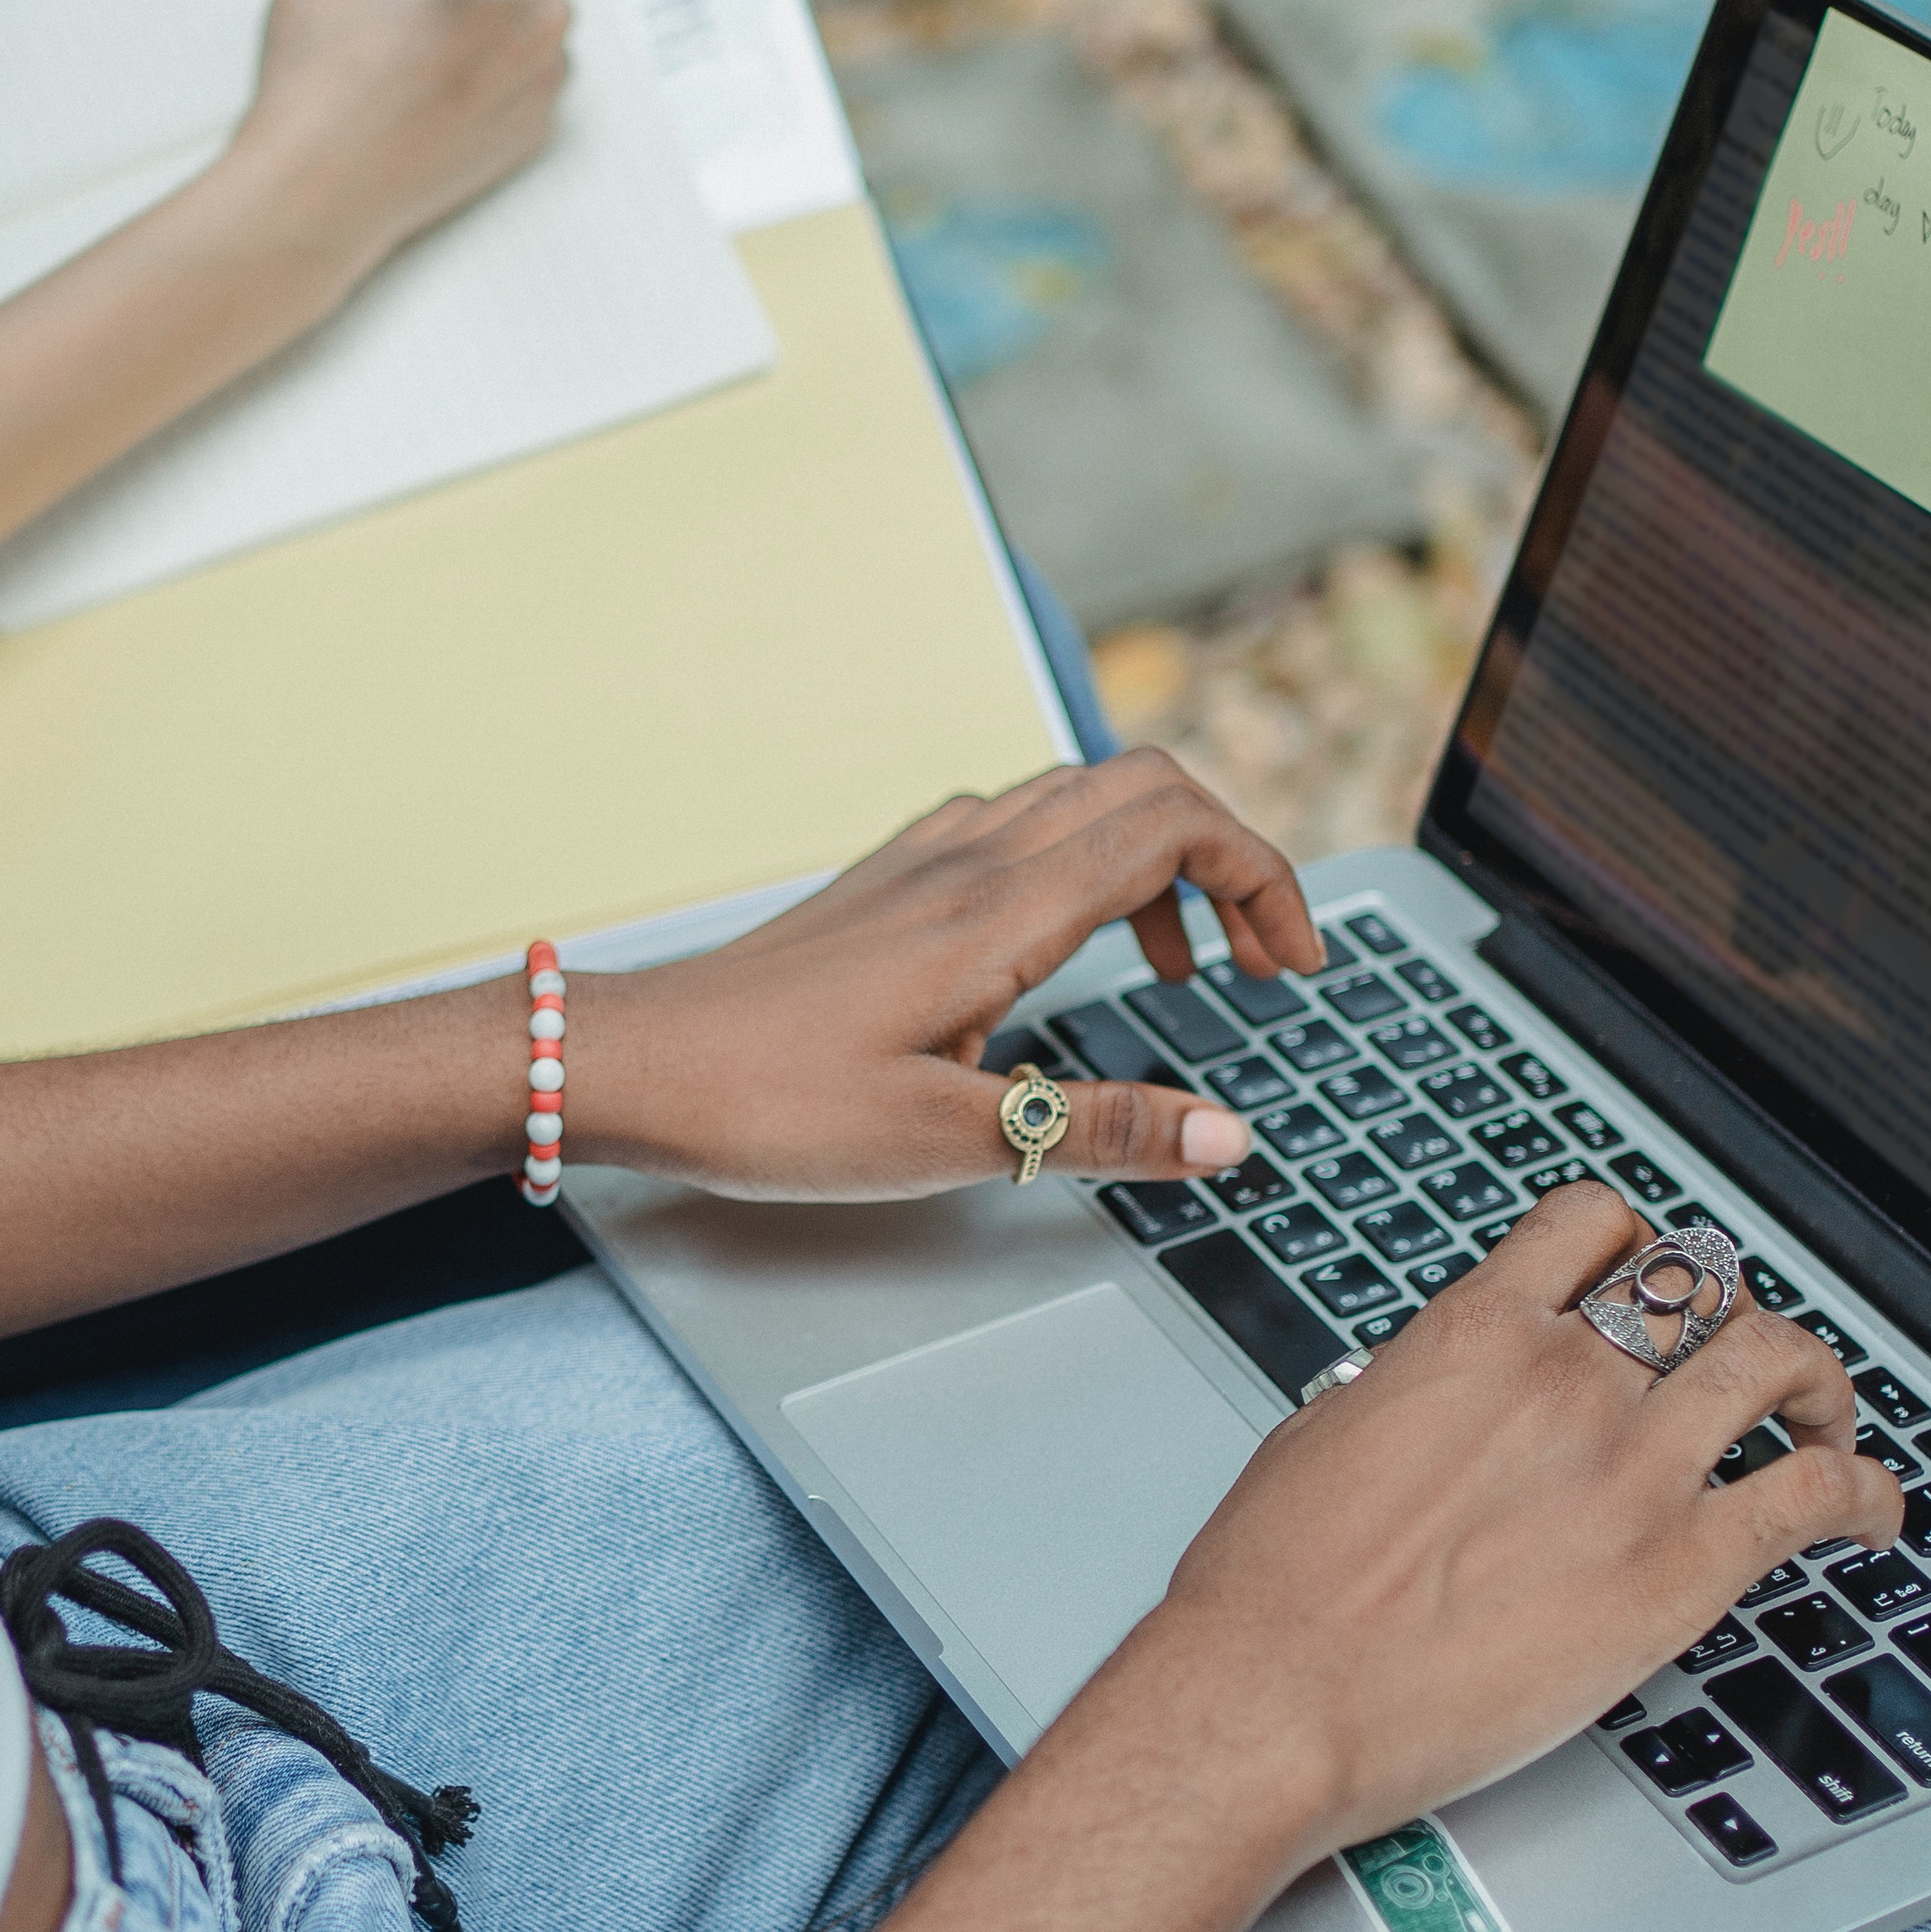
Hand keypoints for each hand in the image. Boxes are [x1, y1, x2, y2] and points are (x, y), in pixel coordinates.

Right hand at [227, 0, 571, 275]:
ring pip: (507, 9)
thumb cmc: (325, 73)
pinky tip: (415, 91)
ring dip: (461, 11)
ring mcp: (544, 85)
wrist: (322, 187)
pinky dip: (468, 68)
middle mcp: (547, 24)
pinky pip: (507, 70)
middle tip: (384, 0)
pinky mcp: (530, 132)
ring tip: (396, 52)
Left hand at [562, 751, 1325, 1198]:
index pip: (1179, 831)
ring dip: (1164, 861)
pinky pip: (1021, 823)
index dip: (1266, 881)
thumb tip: (1229, 1136)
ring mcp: (927, 857)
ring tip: (1184, 968)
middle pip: (1150, 790)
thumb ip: (1098, 1132)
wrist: (636, 1064)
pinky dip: (1087, 861)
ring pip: (1086, 797)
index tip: (1293, 968)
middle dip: (1235, 861)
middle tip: (1261, 966)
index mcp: (1002, 911)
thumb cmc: (768, 1103)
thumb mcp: (947, 1141)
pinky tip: (1070, 948)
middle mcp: (971, 859)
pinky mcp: (893, 878)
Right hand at [1103, 1187, 1900, 1859]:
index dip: (1638, 1244)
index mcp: (1474, 1335)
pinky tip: (1872, 1514)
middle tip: (1738, 1357)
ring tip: (1827, 1419)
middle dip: (1731, 1314)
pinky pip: (1814, 1498)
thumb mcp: (1322, 1433)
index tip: (1649, 1279)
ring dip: (1818, 1382)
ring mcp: (1633, 1470)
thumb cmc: (1271, 1591)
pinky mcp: (1681, 1570)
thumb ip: (1408, 1390)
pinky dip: (1867, 1495)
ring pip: (1777, 1361)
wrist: (1276, 1697)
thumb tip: (1428, 1387)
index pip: (1595, 1226)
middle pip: (1699, 1286)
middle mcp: (1567, 1382)